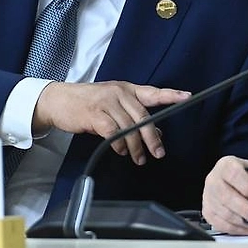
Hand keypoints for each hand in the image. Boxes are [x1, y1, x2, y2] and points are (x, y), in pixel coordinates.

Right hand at [32, 81, 189, 164]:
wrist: (59, 101)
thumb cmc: (88, 104)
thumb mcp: (113, 107)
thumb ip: (133, 118)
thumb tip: (157, 133)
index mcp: (127, 89)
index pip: (153, 92)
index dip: (171, 95)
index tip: (187, 97)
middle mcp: (119, 93)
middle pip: (143, 116)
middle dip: (153, 137)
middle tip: (159, 153)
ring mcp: (106, 102)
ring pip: (129, 127)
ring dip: (136, 146)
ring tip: (140, 159)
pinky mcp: (94, 114)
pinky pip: (113, 132)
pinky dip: (119, 144)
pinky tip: (120, 151)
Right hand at [202, 156, 247, 235]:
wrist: (238, 185)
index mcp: (226, 165)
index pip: (234, 175)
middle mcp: (213, 179)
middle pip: (226, 197)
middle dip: (246, 209)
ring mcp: (208, 196)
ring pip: (224, 213)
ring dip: (243, 222)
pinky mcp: (207, 212)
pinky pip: (221, 224)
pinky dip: (236, 229)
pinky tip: (247, 227)